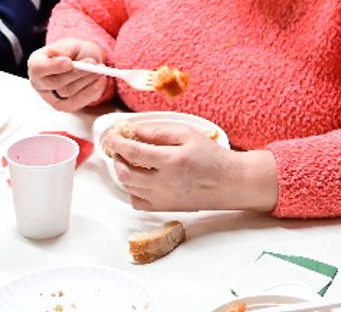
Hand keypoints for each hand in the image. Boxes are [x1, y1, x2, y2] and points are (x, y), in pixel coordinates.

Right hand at [27, 38, 113, 109]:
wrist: (84, 62)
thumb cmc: (73, 52)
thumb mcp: (69, 43)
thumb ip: (63, 48)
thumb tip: (57, 54)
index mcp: (36, 63)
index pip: (39, 68)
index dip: (53, 66)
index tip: (69, 62)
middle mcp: (40, 82)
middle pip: (56, 82)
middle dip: (77, 73)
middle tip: (93, 63)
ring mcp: (50, 97)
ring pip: (68, 93)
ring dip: (87, 80)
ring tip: (99, 69)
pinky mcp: (64, 106)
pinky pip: (77, 102)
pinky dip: (91, 91)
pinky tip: (100, 81)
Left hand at [108, 124, 277, 212]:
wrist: (229, 183)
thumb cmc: (211, 156)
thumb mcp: (188, 134)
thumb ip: (159, 132)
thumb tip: (134, 131)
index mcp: (170, 161)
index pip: (132, 152)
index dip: (117, 143)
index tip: (112, 135)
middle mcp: (163, 183)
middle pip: (124, 172)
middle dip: (117, 157)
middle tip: (119, 146)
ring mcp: (162, 199)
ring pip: (128, 187)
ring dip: (122, 171)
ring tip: (129, 158)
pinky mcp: (164, 209)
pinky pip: (136, 202)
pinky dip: (131, 189)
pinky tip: (139, 178)